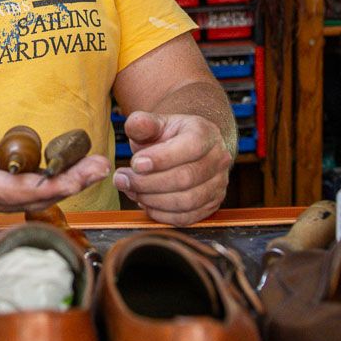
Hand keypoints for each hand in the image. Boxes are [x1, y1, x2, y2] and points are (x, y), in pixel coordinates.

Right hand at [0, 100, 108, 214]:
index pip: (11, 192)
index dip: (44, 186)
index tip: (72, 176)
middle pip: (32, 199)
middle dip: (67, 186)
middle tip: (99, 168)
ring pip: (36, 197)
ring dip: (67, 184)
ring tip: (97, 166)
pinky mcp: (0, 189)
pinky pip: (32, 189)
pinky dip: (56, 179)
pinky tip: (76, 166)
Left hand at [116, 111, 230, 225]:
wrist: (187, 148)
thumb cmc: (169, 136)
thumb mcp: (155, 124)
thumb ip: (142, 123)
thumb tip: (135, 124)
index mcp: (205, 133)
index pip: (190, 147)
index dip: (161, 159)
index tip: (135, 163)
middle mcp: (218, 159)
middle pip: (185, 178)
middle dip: (148, 182)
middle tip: (122, 179)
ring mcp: (218, 184)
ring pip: (186, 201)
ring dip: (152, 199)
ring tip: (131, 190)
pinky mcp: (211, 205)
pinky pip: (185, 217)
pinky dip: (160, 214)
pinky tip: (144, 202)